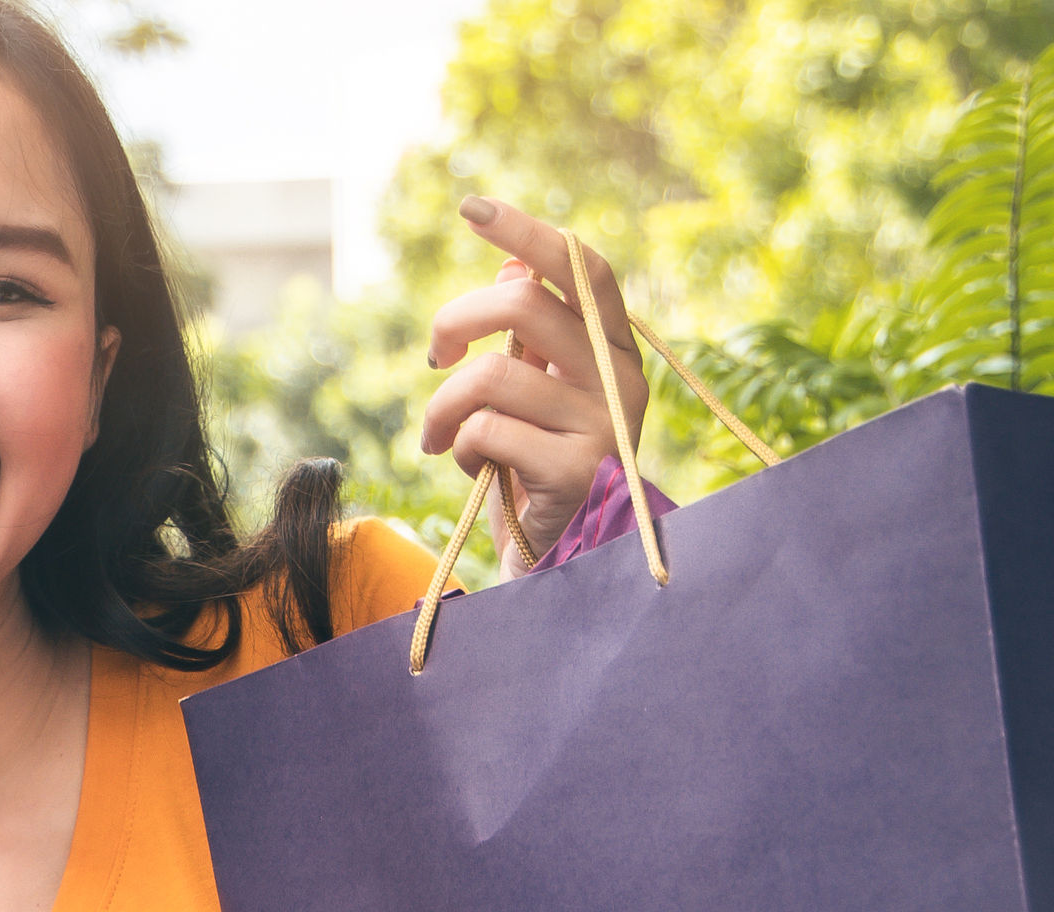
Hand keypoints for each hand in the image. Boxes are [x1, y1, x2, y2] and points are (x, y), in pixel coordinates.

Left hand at [421, 198, 650, 563]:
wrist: (562, 560)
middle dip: (454, 322)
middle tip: (433, 357)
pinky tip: (475, 469)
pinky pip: (486, 432)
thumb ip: (529, 336)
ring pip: (490, 374)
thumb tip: (510, 261)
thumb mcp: (533, 393)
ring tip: (441, 438)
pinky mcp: (577, 470)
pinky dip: (462, 449)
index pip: (581, 267)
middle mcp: (621, 378)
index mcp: (613, 349)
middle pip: (522, 305)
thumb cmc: (535, 467)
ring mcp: (604, 424)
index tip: (470, 207)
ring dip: (443, 408)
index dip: (527, 232)